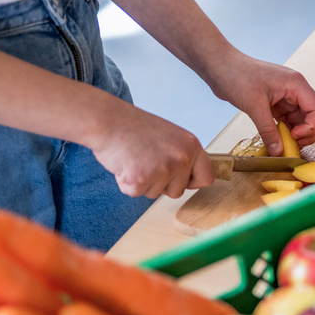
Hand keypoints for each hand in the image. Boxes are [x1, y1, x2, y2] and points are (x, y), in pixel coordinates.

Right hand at [87, 102, 212, 198]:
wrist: (107, 120)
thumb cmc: (134, 127)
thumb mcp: (170, 136)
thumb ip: (183, 155)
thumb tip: (192, 178)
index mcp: (191, 146)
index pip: (207, 177)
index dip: (192, 181)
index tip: (181, 179)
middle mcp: (181, 158)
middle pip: (178, 191)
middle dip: (161, 183)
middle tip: (146, 161)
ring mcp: (163, 169)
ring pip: (155, 193)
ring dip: (143, 182)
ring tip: (134, 159)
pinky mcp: (141, 179)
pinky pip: (136, 193)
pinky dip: (127, 183)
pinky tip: (124, 164)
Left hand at [207, 54, 314, 156]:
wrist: (219, 66)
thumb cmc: (236, 75)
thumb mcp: (254, 106)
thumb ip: (268, 131)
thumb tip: (278, 152)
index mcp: (296, 84)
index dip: (311, 127)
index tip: (295, 137)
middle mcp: (295, 90)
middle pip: (313, 116)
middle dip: (307, 133)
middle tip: (292, 145)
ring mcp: (286, 96)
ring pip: (301, 120)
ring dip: (296, 133)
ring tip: (283, 144)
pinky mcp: (276, 103)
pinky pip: (288, 120)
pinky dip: (285, 131)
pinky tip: (277, 139)